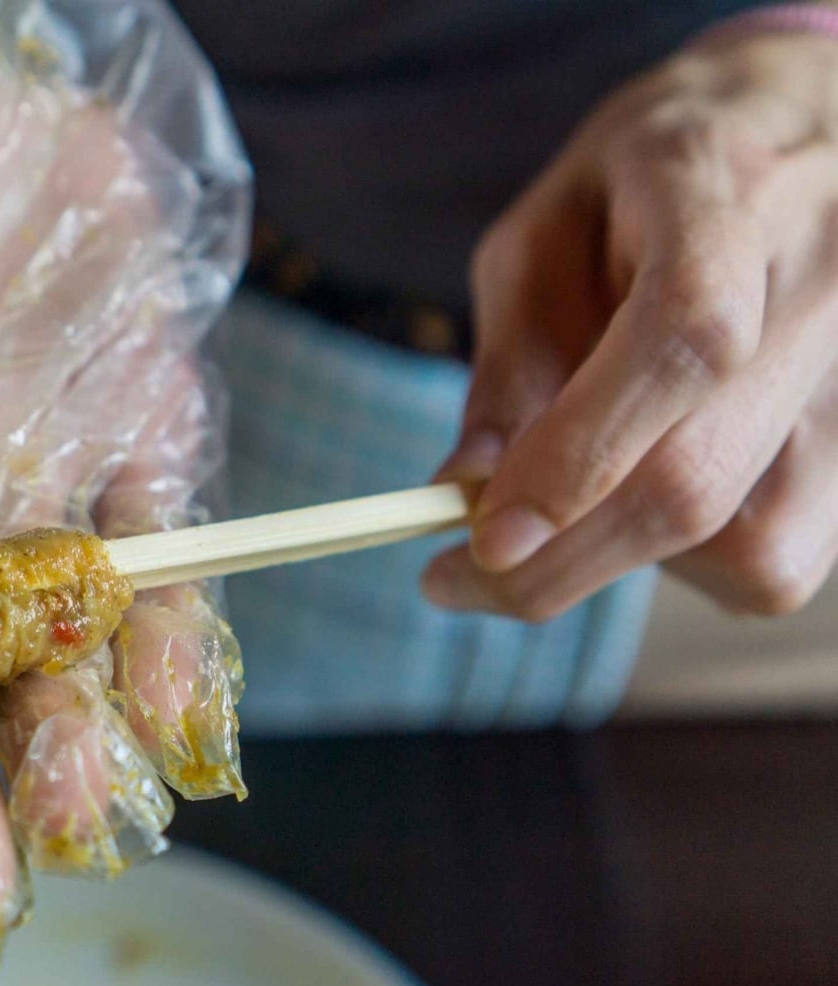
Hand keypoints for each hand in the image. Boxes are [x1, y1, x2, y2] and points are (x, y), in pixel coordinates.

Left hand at [427, 28, 837, 620]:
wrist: (800, 139)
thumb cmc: (640, 191)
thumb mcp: (542, 237)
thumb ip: (512, 359)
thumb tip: (466, 491)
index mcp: (724, 192)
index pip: (680, 339)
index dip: (580, 453)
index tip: (483, 537)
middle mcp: (824, 281)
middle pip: (699, 474)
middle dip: (557, 559)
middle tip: (449, 582)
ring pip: (745, 543)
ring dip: (615, 557)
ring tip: (570, 491)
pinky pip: (779, 562)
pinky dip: (687, 563)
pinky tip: (648, 488)